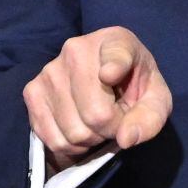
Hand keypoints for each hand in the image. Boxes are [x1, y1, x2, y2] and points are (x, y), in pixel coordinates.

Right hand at [23, 26, 171, 170]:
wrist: (107, 81)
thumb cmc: (135, 87)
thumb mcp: (156, 100)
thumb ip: (149, 118)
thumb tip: (125, 139)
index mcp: (116, 41)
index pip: (115, 55)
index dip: (114, 68)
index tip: (110, 75)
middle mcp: (76, 49)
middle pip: (95, 114)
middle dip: (110, 130)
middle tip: (115, 120)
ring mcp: (50, 70)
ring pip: (73, 132)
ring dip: (90, 139)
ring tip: (97, 122)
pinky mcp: (31, 91)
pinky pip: (52, 138)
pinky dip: (70, 146)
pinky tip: (79, 128)